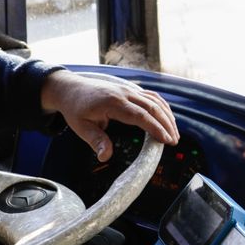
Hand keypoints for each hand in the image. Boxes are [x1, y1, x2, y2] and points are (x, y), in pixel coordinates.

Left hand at [41, 71, 179, 161]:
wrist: (70, 88)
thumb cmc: (75, 108)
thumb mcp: (80, 127)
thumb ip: (95, 140)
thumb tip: (105, 157)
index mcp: (113, 102)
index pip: (140, 116)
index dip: (155, 128)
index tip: (166, 140)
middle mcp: (124, 93)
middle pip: (153, 107)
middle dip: (166, 124)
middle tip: (174, 141)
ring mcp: (129, 89)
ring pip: (155, 100)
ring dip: (167, 116)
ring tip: (174, 132)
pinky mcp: (130, 89)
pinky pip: (151, 96)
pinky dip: (162, 106)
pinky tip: (167, 117)